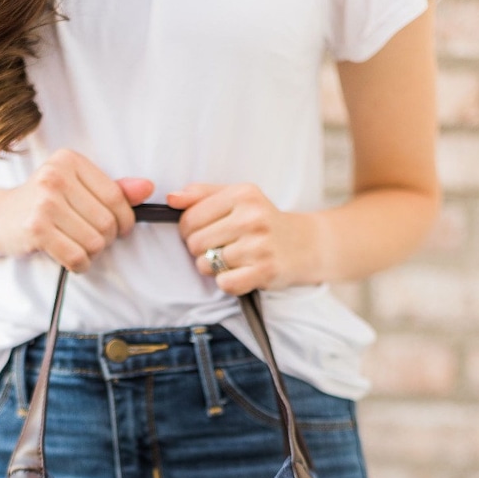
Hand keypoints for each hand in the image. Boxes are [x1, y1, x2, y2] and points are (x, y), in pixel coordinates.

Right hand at [0, 148, 153, 270]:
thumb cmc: (42, 203)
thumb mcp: (76, 188)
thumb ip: (112, 188)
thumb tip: (147, 188)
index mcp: (69, 160)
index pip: (115, 195)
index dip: (125, 219)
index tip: (119, 229)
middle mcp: (55, 176)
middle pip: (106, 221)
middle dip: (106, 240)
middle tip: (93, 241)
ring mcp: (44, 202)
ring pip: (94, 241)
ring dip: (92, 254)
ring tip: (79, 248)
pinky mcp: (36, 228)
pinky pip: (76, 256)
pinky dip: (80, 265)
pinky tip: (72, 260)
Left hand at [166, 183, 321, 294]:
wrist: (306, 244)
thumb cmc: (264, 221)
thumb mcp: (238, 197)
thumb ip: (202, 194)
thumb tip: (171, 199)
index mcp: (243, 194)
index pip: (189, 217)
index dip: (188, 230)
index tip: (203, 232)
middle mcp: (252, 218)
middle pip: (195, 243)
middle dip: (200, 250)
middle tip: (220, 248)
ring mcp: (259, 246)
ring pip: (206, 265)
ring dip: (213, 267)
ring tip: (232, 260)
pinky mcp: (265, 271)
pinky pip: (224, 283)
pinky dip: (227, 282)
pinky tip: (240, 273)